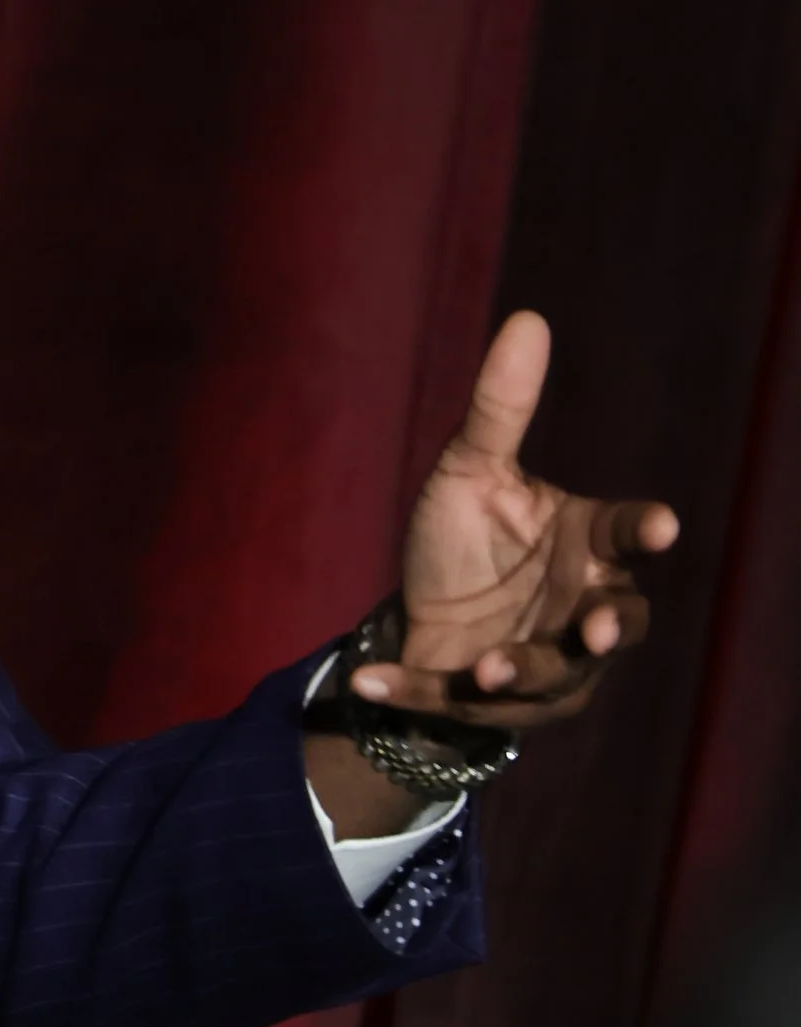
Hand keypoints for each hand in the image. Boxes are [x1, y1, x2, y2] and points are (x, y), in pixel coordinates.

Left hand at [306, 309, 677, 833]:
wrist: (421, 616)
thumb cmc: (465, 539)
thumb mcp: (470, 470)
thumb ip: (500, 409)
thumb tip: (527, 319)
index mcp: (583, 547)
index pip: (622, 535)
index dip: (641, 530)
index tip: (659, 524)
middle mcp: (581, 610)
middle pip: (613, 622)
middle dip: (606, 628)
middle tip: (597, 627)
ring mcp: (545, 666)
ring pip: (547, 676)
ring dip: (517, 671)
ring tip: (484, 667)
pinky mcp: (488, 708)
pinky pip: (451, 704)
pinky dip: (411, 692)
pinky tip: (367, 681)